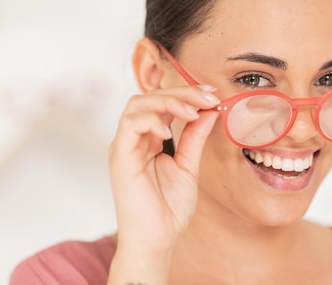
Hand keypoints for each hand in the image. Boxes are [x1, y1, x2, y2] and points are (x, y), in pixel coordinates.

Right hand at [108, 86, 218, 255]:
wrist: (157, 239)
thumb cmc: (169, 209)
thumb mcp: (189, 165)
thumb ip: (195, 137)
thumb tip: (210, 110)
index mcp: (149, 139)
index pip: (162, 103)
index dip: (186, 93)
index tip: (211, 94)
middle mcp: (134, 139)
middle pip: (150, 97)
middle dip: (181, 92)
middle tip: (207, 96)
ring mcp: (125, 146)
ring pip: (137, 105)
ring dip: (167, 101)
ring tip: (192, 111)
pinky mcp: (120, 158)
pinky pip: (129, 126)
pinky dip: (150, 121)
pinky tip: (168, 130)